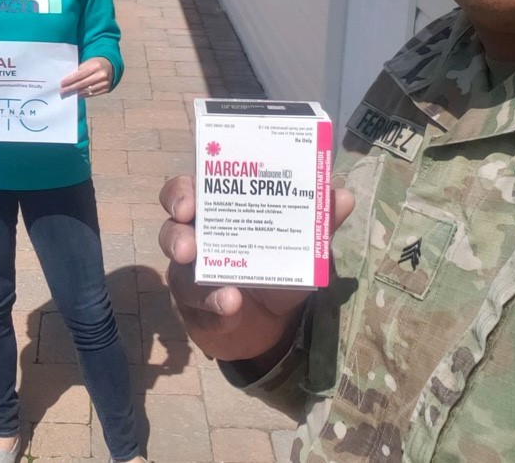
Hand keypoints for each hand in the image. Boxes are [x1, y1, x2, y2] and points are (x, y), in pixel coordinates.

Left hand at [60, 56, 113, 98]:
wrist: (111, 66)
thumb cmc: (95, 64)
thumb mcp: (88, 63)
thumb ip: (79, 71)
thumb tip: (68, 82)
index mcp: (95, 66)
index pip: (80, 75)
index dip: (70, 80)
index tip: (62, 84)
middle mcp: (101, 75)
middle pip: (82, 84)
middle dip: (71, 88)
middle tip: (62, 91)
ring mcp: (105, 83)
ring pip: (87, 90)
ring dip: (77, 93)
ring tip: (69, 93)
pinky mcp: (106, 89)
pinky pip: (93, 94)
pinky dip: (84, 95)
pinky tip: (79, 94)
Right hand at [159, 175, 354, 367]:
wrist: (270, 323)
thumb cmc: (278, 267)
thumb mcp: (303, 244)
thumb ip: (320, 221)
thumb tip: (343, 195)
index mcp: (218, 211)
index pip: (188, 190)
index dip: (181, 192)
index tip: (188, 202)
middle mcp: (197, 239)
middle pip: (171, 227)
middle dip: (177, 233)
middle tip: (189, 243)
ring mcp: (190, 277)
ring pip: (180, 274)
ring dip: (201, 282)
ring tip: (228, 292)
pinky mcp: (194, 312)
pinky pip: (199, 310)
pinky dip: (217, 310)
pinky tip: (232, 310)